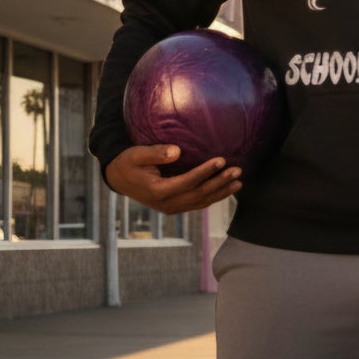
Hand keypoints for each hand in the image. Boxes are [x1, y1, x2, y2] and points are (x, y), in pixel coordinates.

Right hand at [105, 144, 241, 213]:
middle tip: (238, 171)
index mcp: (158, 191)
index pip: (188, 182)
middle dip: (220, 183)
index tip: (221, 160)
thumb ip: (156, 153)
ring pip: (201, 202)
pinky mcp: (175, 207)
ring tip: (239, 182)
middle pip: (199, 194)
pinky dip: (213, 197)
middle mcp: (167, 203)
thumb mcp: (136, 155)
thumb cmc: (128, 163)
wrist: (119, 179)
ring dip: (221, 192)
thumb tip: (177, 151)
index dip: (205, 172)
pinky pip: (198, 203)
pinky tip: (226, 189)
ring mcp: (172, 207)